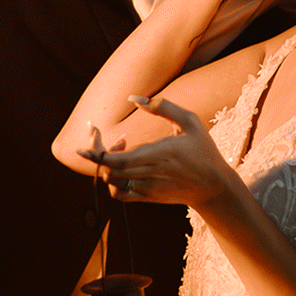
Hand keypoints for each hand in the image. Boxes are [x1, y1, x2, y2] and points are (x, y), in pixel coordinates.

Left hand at [78, 97, 234, 209]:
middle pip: (109, 169)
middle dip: (95, 151)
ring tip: (121, 146)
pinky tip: (121, 166)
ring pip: (112, 181)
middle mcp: (149, 174)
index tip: (81, 146)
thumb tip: (134, 98)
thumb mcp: (190, 122)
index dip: (96, 154)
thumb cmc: (204, 151)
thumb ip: (163, 107)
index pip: (117, 160)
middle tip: (95, 133)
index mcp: (158, 155)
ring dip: (107, 164)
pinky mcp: (147, 198)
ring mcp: (146, 189)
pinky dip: (112, 181)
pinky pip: (120, 194)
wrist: (214, 188)